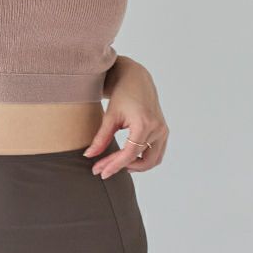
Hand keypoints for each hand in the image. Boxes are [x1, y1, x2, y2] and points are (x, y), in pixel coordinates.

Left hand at [84, 58, 168, 178]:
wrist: (137, 80)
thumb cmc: (122, 94)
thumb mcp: (109, 116)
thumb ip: (100, 138)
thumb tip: (89, 156)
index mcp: (144, 123)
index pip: (129, 153)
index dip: (114, 165)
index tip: (100, 172)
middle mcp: (157, 129)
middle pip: (141, 160)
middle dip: (122, 167)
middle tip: (104, 169)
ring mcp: (163, 131)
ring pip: (153, 160)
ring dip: (135, 166)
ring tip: (116, 164)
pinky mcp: (164, 131)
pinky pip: (157, 153)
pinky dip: (143, 159)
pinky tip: (128, 158)